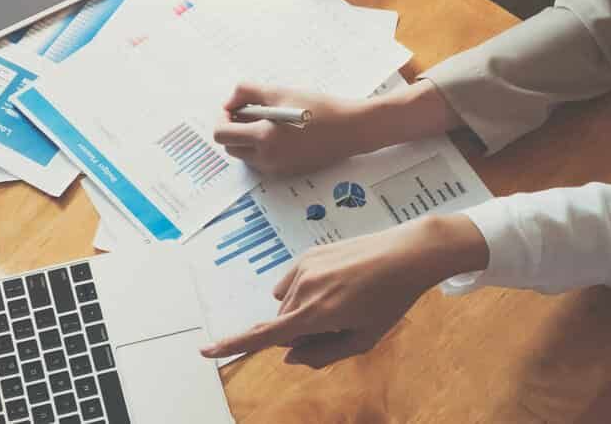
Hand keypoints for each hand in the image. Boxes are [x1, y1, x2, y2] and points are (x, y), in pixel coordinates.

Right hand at [200, 214, 488, 364]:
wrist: (405, 254)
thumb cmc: (389, 301)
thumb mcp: (363, 339)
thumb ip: (323, 354)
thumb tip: (290, 357)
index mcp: (316, 315)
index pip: (265, 336)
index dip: (233, 345)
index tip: (205, 350)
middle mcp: (303, 290)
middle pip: (283, 323)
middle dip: (301, 330)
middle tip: (341, 323)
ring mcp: (304, 268)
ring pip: (288, 302)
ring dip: (305, 308)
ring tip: (345, 298)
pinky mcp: (309, 254)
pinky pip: (292, 281)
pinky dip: (305, 289)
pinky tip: (336, 283)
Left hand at [213, 83, 369, 175]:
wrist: (352, 128)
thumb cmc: (320, 108)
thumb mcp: (280, 92)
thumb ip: (248, 92)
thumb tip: (229, 100)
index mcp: (263, 139)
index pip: (222, 134)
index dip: (222, 118)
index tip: (233, 107)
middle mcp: (267, 159)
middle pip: (231, 147)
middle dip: (233, 128)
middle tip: (248, 111)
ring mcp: (278, 168)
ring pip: (246, 156)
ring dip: (247, 138)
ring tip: (265, 120)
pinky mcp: (288, 172)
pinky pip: (262, 162)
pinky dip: (262, 148)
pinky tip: (279, 131)